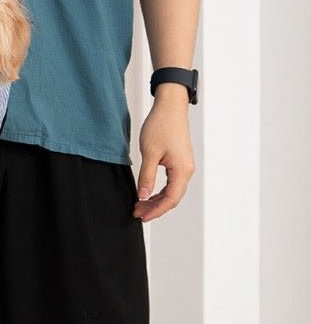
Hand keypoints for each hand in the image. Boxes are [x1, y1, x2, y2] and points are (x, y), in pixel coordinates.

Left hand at [133, 91, 195, 221]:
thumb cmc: (160, 126)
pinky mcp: (179, 161)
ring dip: (156, 199)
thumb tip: (143, 196)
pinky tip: (148, 192)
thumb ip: (146, 176)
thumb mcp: (149, 153)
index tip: (141, 216)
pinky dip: (159, 190)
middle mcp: (186, 171)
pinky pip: (171, 182)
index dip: (155, 210)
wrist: (169, 107)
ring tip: (139, 204)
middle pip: (172, 198)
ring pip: (172, 191)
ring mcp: (184, 166)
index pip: (170, 199)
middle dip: (154, 207)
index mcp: (182, 171)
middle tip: (137, 212)